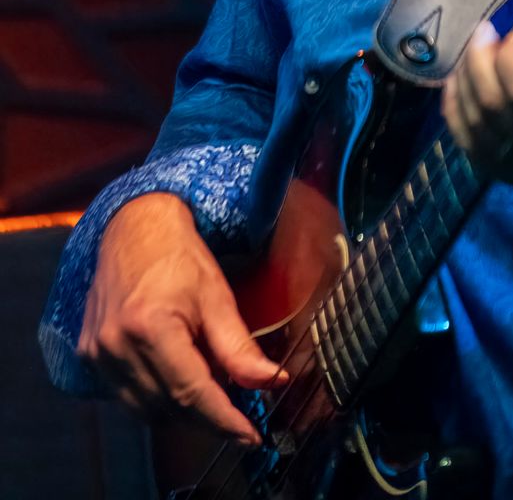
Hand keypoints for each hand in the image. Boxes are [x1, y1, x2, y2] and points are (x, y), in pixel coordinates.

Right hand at [78, 193, 284, 443]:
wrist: (135, 228)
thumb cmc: (178, 256)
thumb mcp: (217, 296)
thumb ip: (240, 347)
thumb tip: (273, 380)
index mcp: (150, 326)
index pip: (192, 393)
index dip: (224, 420)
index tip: (250, 435)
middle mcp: (117, 345)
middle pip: (170, 407)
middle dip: (208, 416)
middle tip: (237, 409)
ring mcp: (98, 352)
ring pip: (147, 410)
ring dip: (181, 410)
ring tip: (207, 385)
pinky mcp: (89, 355)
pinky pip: (127, 396)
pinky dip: (156, 398)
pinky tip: (176, 376)